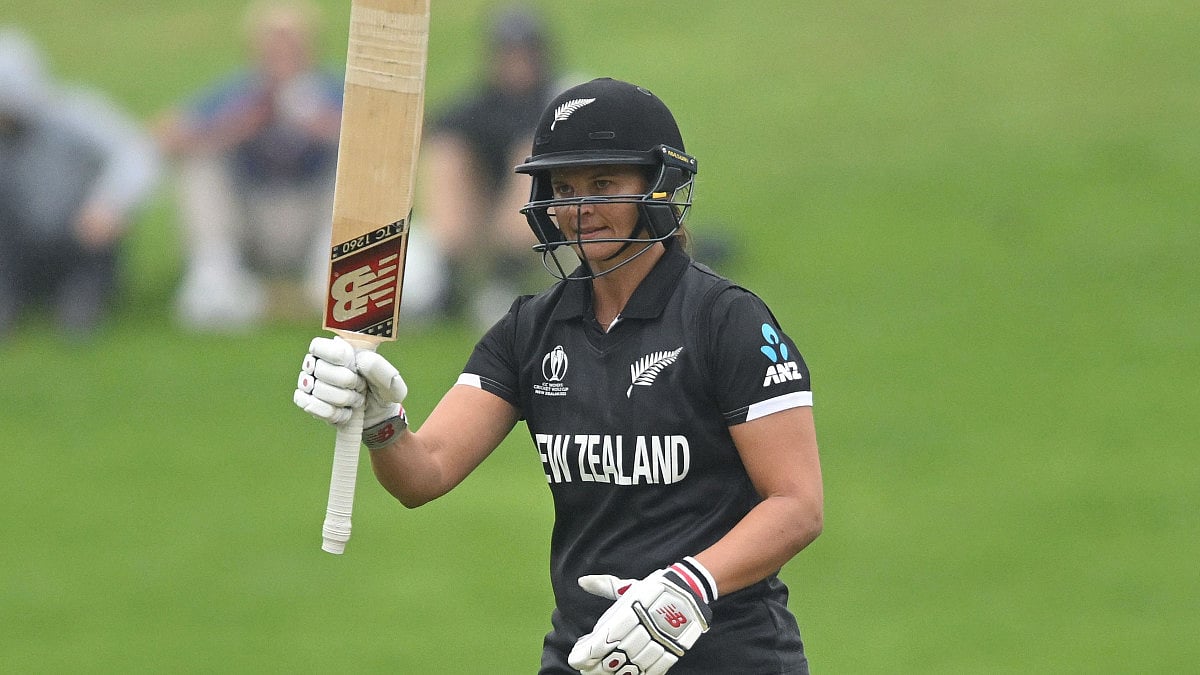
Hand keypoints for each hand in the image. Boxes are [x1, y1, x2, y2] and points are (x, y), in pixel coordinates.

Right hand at [294, 337, 407, 435]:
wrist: (375, 418)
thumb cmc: (381, 393)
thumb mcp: (392, 384)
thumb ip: (383, 371)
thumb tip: (362, 360)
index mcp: (337, 349)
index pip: (319, 345)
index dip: (336, 356)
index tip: (353, 365)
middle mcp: (317, 363)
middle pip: (321, 369)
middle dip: (348, 383)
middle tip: (360, 387)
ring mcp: (309, 382)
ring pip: (318, 389)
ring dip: (343, 400)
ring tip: (355, 400)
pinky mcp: (305, 401)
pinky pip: (312, 406)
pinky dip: (333, 413)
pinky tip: (344, 412)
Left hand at [569, 559, 715, 674]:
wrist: (690, 590)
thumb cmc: (654, 589)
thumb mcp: (628, 587)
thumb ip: (604, 586)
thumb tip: (582, 582)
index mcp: (631, 612)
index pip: (604, 639)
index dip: (588, 653)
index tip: (576, 658)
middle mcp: (644, 629)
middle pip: (617, 657)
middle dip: (598, 667)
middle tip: (586, 670)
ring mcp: (660, 642)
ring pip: (633, 666)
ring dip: (616, 673)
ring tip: (602, 674)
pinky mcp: (673, 651)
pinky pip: (654, 670)